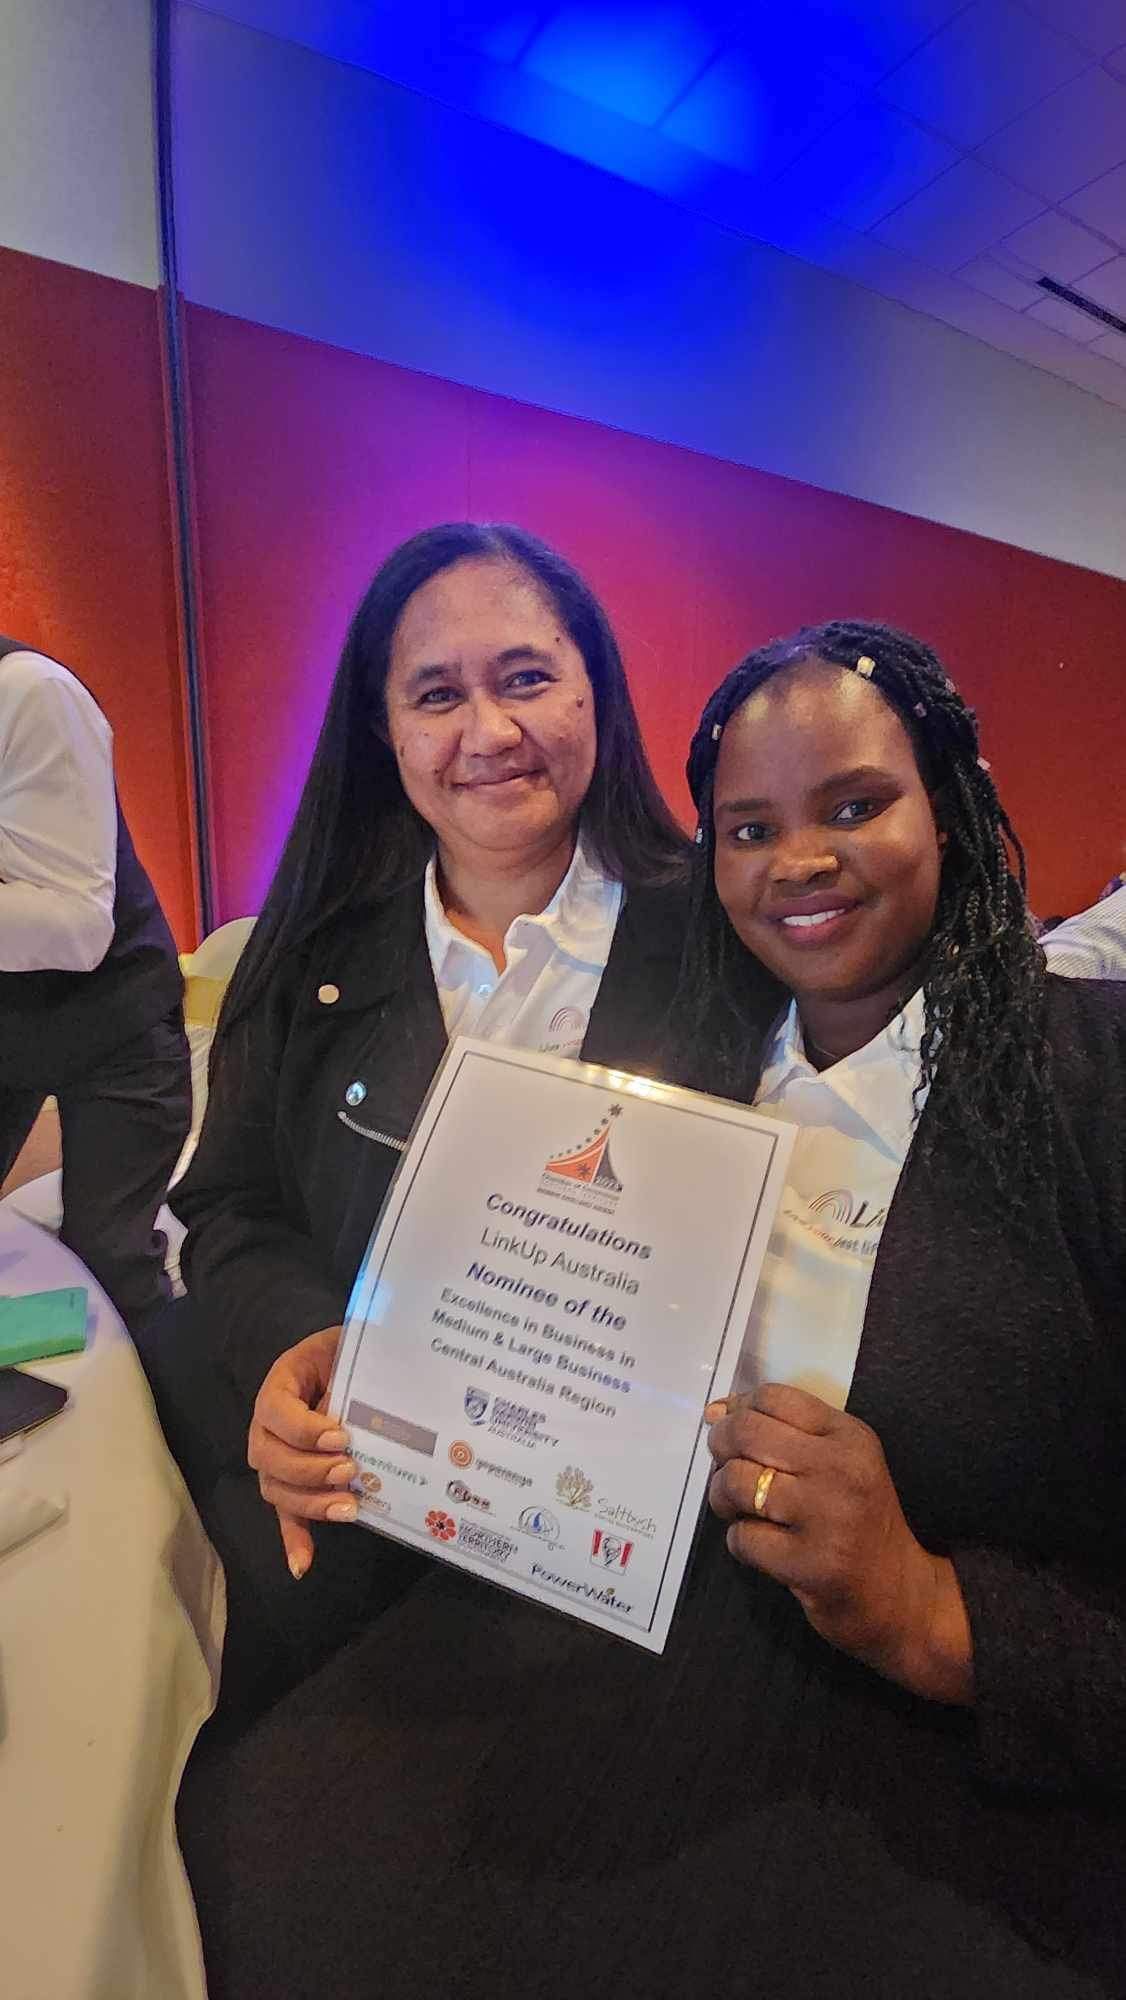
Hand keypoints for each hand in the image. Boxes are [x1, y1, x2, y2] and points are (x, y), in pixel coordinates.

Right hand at [247, 1326, 356, 1579]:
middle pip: (269, 1457)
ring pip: (276, 1488)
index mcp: (279, 1385)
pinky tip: (302, 1565)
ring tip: (348, 1507)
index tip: (340, 1436)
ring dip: (309, 1504)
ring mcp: (276, 1456)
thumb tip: (349, 1426)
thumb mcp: (346, 1354)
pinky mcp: (293, 1482)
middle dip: (309, 1470)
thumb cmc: (350, 1353)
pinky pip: (285, 1513)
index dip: (303, 1429)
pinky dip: (293, 1539)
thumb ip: (343, 1384)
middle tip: (349, 1469)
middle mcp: (267, 1425)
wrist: (353, 1357)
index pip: (274, 1411)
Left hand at [706, 1383, 972, 1704]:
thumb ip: (783, 1432)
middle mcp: (841, 1469)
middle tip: (726, 1467)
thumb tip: (715, 1411)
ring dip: (722, 1496)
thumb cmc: (860, 1522)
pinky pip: (743, 1538)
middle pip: (747, 1432)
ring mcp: (827, 1518)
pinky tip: (762, 1546)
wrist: (900, 1595)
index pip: (775, 1397)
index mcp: (850, 1436)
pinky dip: (740, 1541)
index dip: (740, 1409)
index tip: (735, 1430)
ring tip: (738, 1508)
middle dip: (720, 1446)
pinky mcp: (810, 1564)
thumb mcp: (840, 1462)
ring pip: (736, 1482)